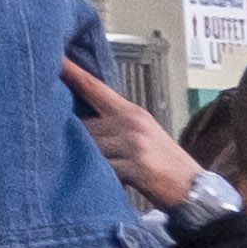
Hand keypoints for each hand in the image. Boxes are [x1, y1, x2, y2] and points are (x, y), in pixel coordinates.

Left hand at [62, 55, 197, 214]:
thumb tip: (76, 124)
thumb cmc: (166, 164)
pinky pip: (103, 169)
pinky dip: (101, 178)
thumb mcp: (144, 135)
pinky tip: (109, 183)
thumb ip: (114, 126)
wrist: (195, 190)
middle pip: (83, 126)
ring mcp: (135, 144)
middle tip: (81, 154)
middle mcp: (132, 123)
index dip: (71, 72)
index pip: (94, 87)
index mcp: (133, 112)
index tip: (51, 57)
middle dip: (76, 141)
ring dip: (88, 162)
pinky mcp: (136, 166)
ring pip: (89, 148)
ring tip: (99, 172)